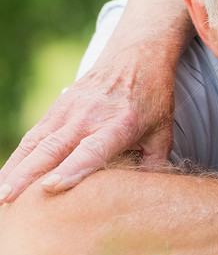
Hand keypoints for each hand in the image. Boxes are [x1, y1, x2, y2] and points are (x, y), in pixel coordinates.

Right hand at [0, 49, 175, 201]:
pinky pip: (33, 135)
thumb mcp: (163, 131)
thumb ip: (155, 166)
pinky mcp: (57, 107)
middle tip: (6, 200)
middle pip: (53, 148)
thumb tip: (146, 200)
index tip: (51, 187)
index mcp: (120, 123)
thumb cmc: (152, 97)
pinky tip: (5, 178)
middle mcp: (90, 115)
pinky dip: (17, 157)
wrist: (137, 54)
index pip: (93, 149)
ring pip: (36, 142)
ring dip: (14, 169)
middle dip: (26, 176)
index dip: (73, 169)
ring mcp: (69, 109)